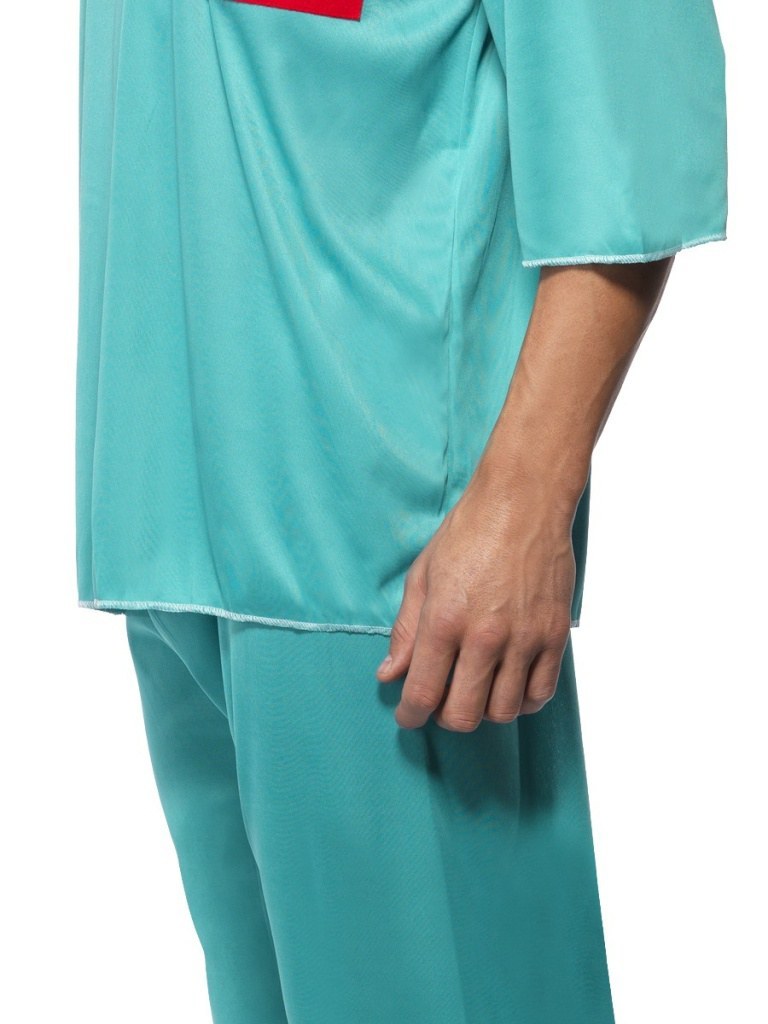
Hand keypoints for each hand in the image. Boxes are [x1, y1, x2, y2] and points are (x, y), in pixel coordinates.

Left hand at [375, 471, 576, 730]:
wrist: (524, 502)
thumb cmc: (468, 533)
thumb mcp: (423, 576)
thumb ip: (405, 631)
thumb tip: (390, 674)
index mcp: (444, 620)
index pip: (423, 694)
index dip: (410, 716)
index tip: (408, 718)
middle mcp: (485, 636)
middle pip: (463, 715)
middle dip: (444, 718)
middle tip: (441, 702)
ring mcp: (524, 638)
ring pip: (503, 712)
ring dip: (483, 711)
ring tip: (475, 689)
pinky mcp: (555, 635)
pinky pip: (540, 693)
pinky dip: (521, 701)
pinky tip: (508, 686)